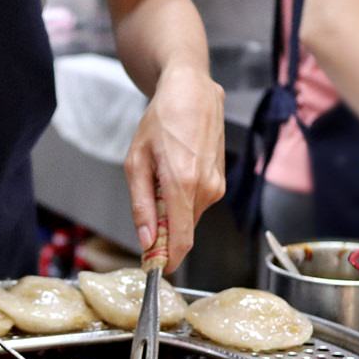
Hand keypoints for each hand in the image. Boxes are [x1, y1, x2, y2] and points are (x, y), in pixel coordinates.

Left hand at [124, 64, 225, 269]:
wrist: (192, 91)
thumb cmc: (161, 121)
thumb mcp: (137, 162)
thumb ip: (141, 205)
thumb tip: (147, 242)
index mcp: (182, 185)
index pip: (181, 241)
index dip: (166, 260)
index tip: (152, 267)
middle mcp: (206, 190)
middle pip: (183, 230)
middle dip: (163, 228)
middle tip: (146, 200)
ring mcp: (217, 186)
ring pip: (189, 215)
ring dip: (172, 208)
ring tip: (162, 173)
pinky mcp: (221, 181)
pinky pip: (197, 202)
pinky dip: (183, 196)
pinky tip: (176, 168)